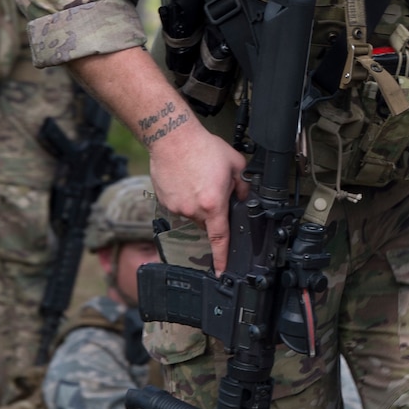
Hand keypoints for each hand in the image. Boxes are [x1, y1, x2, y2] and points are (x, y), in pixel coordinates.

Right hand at [145, 116, 246, 273]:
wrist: (172, 137)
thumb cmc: (204, 148)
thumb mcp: (236, 165)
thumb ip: (244, 187)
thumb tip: (244, 200)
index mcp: (213, 204)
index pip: (220, 238)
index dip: (222, 258)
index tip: (221, 271)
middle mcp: (193, 210)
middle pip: (207, 223)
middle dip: (213, 212)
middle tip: (213, 188)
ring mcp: (176, 207)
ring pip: (193, 214)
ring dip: (198, 203)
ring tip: (198, 179)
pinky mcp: (164, 201)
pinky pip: (179, 206)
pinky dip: (185, 197)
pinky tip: (186, 180)